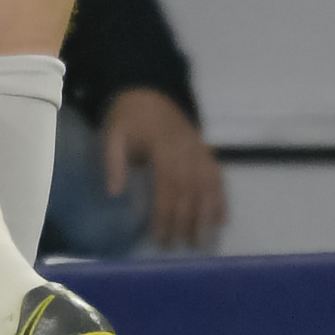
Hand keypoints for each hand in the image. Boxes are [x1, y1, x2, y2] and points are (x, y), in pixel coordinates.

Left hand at [102, 87, 227, 249]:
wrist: (149, 89)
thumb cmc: (129, 117)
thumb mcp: (114, 134)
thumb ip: (114, 162)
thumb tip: (115, 193)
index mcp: (164, 147)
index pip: (168, 187)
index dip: (166, 215)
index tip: (160, 237)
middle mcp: (187, 150)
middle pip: (191, 192)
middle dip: (186, 222)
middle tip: (179, 246)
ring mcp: (200, 150)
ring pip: (209, 188)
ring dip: (207, 217)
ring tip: (201, 242)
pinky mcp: (206, 151)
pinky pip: (219, 178)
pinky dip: (221, 200)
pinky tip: (220, 221)